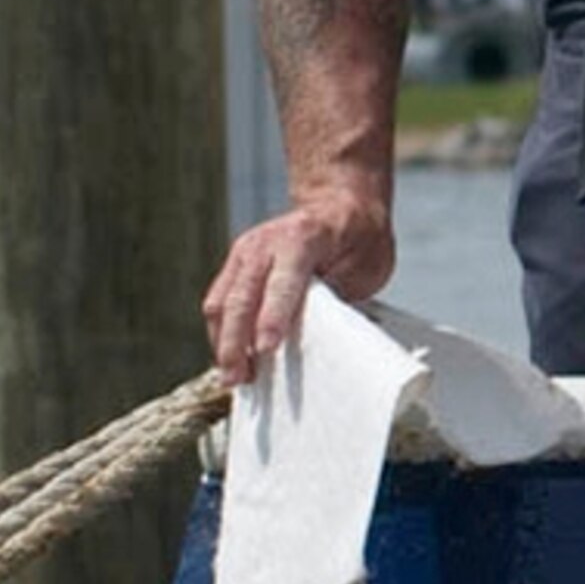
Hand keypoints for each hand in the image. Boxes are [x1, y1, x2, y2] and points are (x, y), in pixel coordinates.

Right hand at [203, 190, 395, 381]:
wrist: (340, 205)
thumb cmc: (359, 239)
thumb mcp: (365, 267)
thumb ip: (338, 296)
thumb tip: (318, 337)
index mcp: (303, 239)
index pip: (282, 284)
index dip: (272, 319)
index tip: (265, 349)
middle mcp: (265, 243)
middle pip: (240, 299)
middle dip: (235, 343)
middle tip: (239, 378)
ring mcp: (245, 252)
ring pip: (220, 303)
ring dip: (223, 342)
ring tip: (234, 377)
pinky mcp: (235, 264)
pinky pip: (219, 301)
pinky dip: (222, 331)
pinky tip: (231, 356)